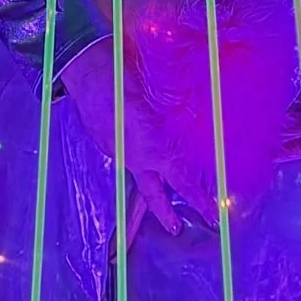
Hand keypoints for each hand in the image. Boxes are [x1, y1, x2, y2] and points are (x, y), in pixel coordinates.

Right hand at [60, 45, 200, 242]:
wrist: (88, 71)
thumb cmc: (126, 78)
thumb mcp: (157, 98)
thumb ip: (173, 117)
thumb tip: (193, 120)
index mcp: (151, 149)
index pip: (180, 181)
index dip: (198, 197)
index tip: (212, 213)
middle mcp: (133, 156)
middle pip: (152, 193)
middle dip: (164, 212)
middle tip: (177, 228)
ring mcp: (115, 151)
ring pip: (137, 171)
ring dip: (149, 178)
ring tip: (159, 185)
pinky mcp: (103, 142)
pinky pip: (123, 152)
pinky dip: (133, 151)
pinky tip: (136, 140)